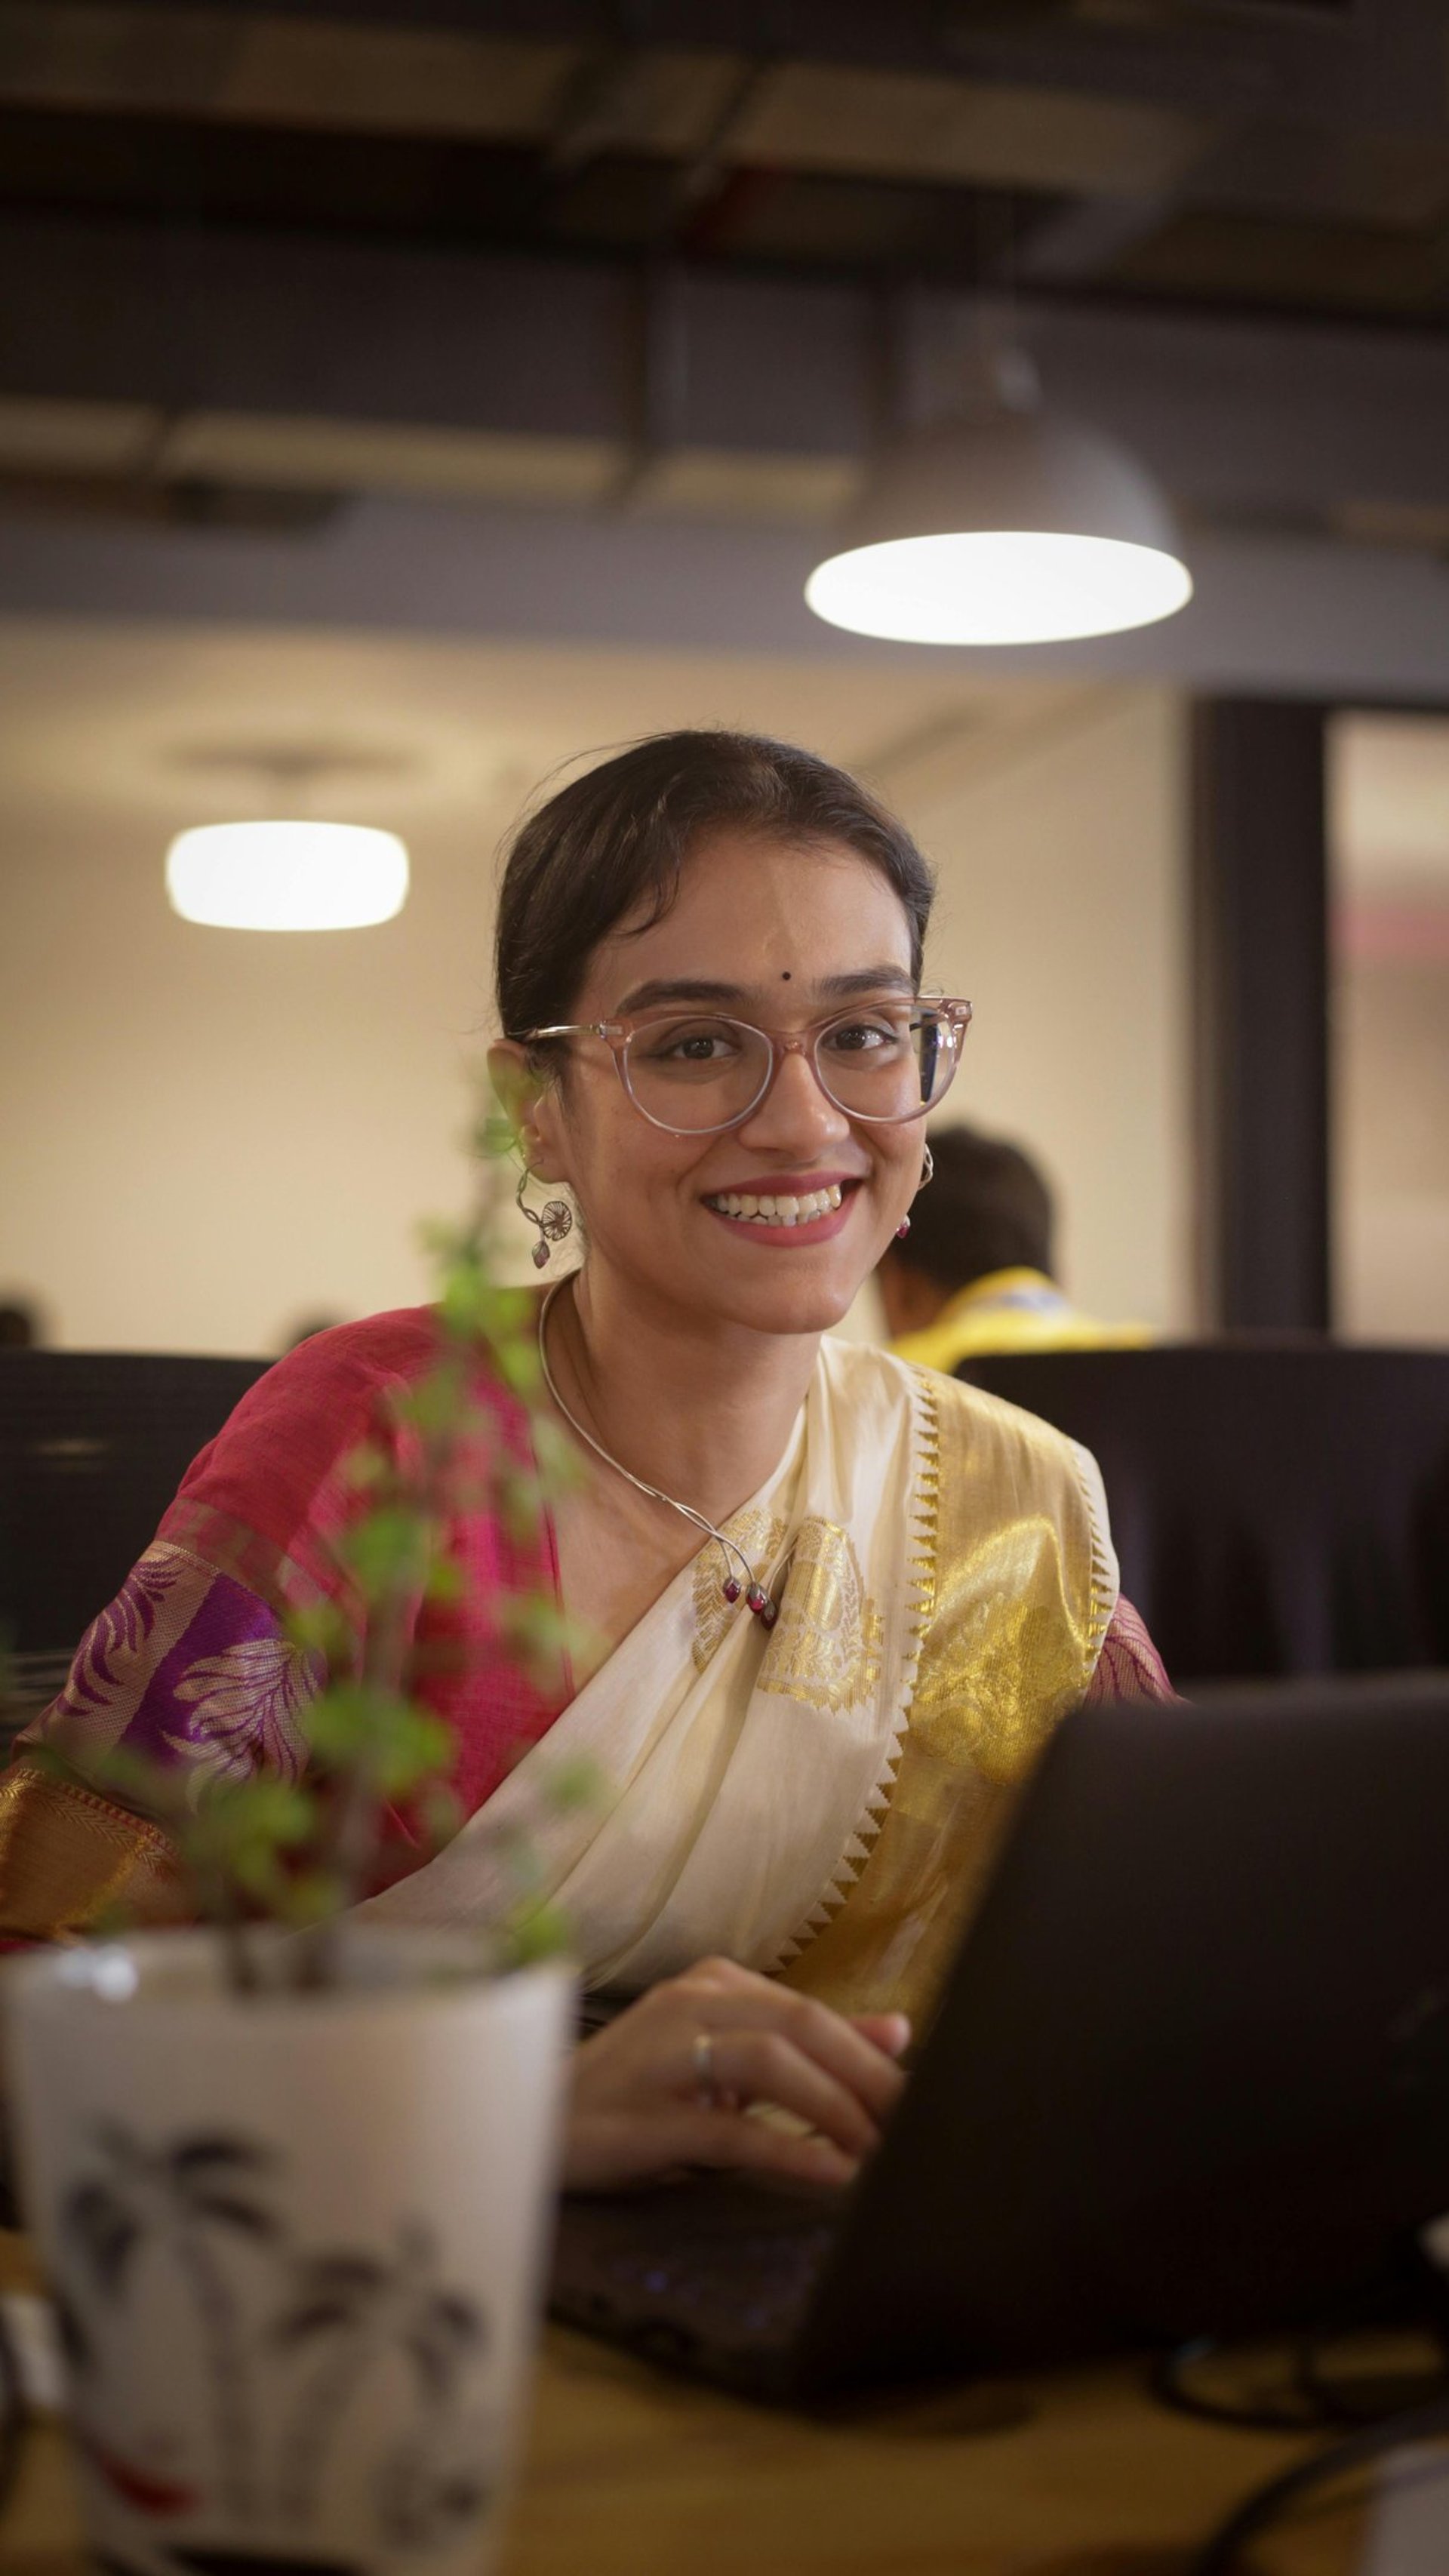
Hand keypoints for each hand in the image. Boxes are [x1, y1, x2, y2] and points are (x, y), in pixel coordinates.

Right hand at [562, 1954, 909, 2192]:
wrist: (533, 2121)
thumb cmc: (638, 2093)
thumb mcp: (725, 2059)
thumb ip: (810, 2045)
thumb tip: (900, 2031)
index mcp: (715, 1985)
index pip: (812, 2012)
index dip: (871, 2057)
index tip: (922, 2101)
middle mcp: (691, 2004)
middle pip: (800, 2025)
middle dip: (867, 2076)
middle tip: (916, 2125)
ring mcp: (662, 2055)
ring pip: (768, 2062)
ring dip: (834, 2108)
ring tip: (879, 2151)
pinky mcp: (644, 2116)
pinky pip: (727, 2127)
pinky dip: (787, 2150)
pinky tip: (830, 2174)